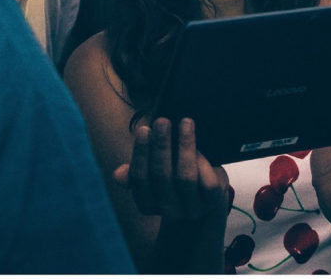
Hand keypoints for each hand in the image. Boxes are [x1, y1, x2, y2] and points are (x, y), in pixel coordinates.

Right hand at [112, 117, 228, 220]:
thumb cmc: (173, 176)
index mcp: (148, 203)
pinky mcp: (213, 202)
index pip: (140, 179)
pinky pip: (207, 182)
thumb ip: (135, 172)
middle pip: (162, 176)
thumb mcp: (153, 173)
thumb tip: (117, 175)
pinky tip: (199, 144)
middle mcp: (169, 210)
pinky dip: (202, 161)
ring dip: (185, 146)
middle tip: (163, 121)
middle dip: (161, 146)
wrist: (204, 200)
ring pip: (185, 177)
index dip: (141, 154)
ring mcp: (192, 208)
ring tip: (185, 122)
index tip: (144, 129)